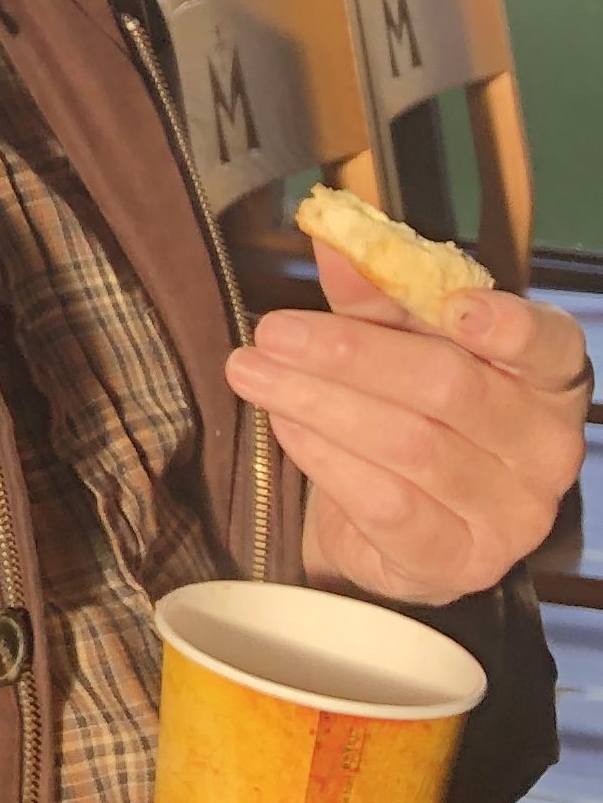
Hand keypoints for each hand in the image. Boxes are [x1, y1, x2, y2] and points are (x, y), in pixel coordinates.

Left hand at [226, 249, 590, 600]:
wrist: (403, 531)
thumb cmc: (415, 417)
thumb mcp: (401, 346)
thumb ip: (377, 296)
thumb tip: (334, 241)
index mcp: (547, 379)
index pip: (551, 347)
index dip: (510, 326)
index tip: (455, 306)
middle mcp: (546, 448)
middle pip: (449, 387)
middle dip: (350, 355)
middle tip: (272, 331)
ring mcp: (512, 514)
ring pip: (409, 444)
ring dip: (318, 402)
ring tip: (253, 372)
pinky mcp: (461, 561)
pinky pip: (387, 504)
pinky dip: (327, 458)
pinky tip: (286, 426)